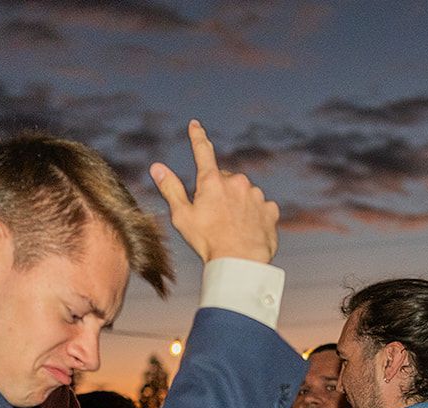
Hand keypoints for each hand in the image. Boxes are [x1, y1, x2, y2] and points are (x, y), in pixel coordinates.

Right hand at [150, 121, 278, 263]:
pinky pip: (261, 208)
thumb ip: (170, 188)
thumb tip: (156, 167)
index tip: (195, 125)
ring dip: (238, 205)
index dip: (198, 137)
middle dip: (219, 192)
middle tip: (214, 218)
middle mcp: (237, 182)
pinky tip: (248, 231)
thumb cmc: (208, 242)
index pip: (202, 151)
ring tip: (231, 228)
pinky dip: (254, 217)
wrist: (241, 263)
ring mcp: (256, 195)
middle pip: (225, 180)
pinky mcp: (270, 210)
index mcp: (212, 181)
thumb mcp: (182, 216)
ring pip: (244, 195)